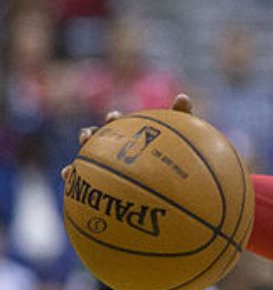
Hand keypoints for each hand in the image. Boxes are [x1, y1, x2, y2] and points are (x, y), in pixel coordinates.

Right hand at [60, 93, 193, 180]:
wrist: (177, 188)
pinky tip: (74, 193)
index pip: (119, 125)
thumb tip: (182, 97)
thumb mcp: (185, 138)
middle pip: (97, 141)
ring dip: (75, 166)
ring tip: (70, 170)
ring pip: (85, 166)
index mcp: (130, 136)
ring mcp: (107, 171)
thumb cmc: (181, 160)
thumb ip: (182, 116)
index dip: (114, 120)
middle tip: (88, 137)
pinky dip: (77, 190)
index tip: (114, 117)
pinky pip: (87, 191)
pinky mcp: (103, 192)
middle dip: (89, 137)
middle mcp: (114, 151)